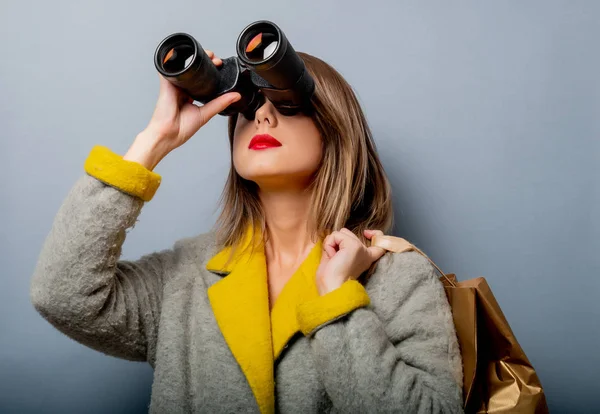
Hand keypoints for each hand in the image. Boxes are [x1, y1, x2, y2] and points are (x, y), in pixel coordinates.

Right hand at [126, 50, 240, 168]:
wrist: (169, 134)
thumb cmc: (182, 129)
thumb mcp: (205, 114)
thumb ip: (220, 103)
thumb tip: (236, 96)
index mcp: (189, 96)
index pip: (201, 80)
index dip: (211, 72)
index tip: (220, 67)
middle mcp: (182, 89)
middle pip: (194, 71)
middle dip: (206, 62)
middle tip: (217, 60)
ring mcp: (174, 85)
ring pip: (184, 66)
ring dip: (195, 57)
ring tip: (208, 54)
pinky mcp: (167, 82)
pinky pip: (169, 67)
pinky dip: (175, 58)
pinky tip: (185, 51)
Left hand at [315, 228, 386, 294]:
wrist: (332, 290)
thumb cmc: (331, 281)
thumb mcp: (336, 260)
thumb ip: (338, 248)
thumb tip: (332, 237)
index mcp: (365, 258)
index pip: (379, 242)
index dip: (375, 233)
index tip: (367, 233)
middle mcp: (366, 253)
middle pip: (346, 233)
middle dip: (335, 242)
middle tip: (335, 260)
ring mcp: (361, 248)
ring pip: (340, 232)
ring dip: (331, 244)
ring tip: (334, 259)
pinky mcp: (354, 246)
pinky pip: (335, 235)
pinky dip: (328, 245)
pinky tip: (332, 257)